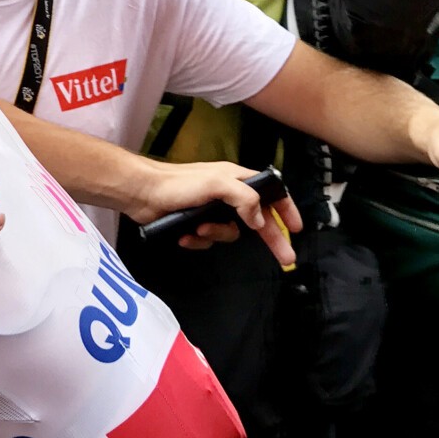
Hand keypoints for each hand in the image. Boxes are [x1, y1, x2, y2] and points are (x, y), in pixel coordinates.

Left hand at [125, 158, 304, 267]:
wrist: (142, 194)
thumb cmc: (176, 183)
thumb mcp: (216, 184)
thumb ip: (244, 197)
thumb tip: (259, 218)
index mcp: (236, 179)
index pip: (270, 192)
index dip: (286, 209)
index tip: (297, 227)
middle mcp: (227, 194)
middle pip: (258, 219)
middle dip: (270, 238)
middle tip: (285, 258)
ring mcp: (212, 209)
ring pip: (230, 233)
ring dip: (216, 235)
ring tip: (200, 230)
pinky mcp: (196, 223)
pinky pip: (209, 240)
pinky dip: (198, 241)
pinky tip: (186, 235)